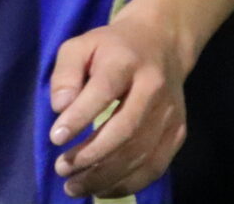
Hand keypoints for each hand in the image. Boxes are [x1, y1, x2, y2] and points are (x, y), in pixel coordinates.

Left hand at [47, 6, 190, 198]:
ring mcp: (169, 113)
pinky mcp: (178, 132)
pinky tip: (101, 189)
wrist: (162, 44)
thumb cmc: (111, 48)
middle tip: (62, 168)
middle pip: (126, 128)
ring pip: (140, 153)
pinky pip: (155, 166)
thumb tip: (60, 108)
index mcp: (126, 61)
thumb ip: (65, 73)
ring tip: (74, 185)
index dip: (80, 116)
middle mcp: (153, 88)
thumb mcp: (80, 46)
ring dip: (105, 176)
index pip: (104, 90)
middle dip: (91, 155)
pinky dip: (128, 184)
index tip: (56, 138)